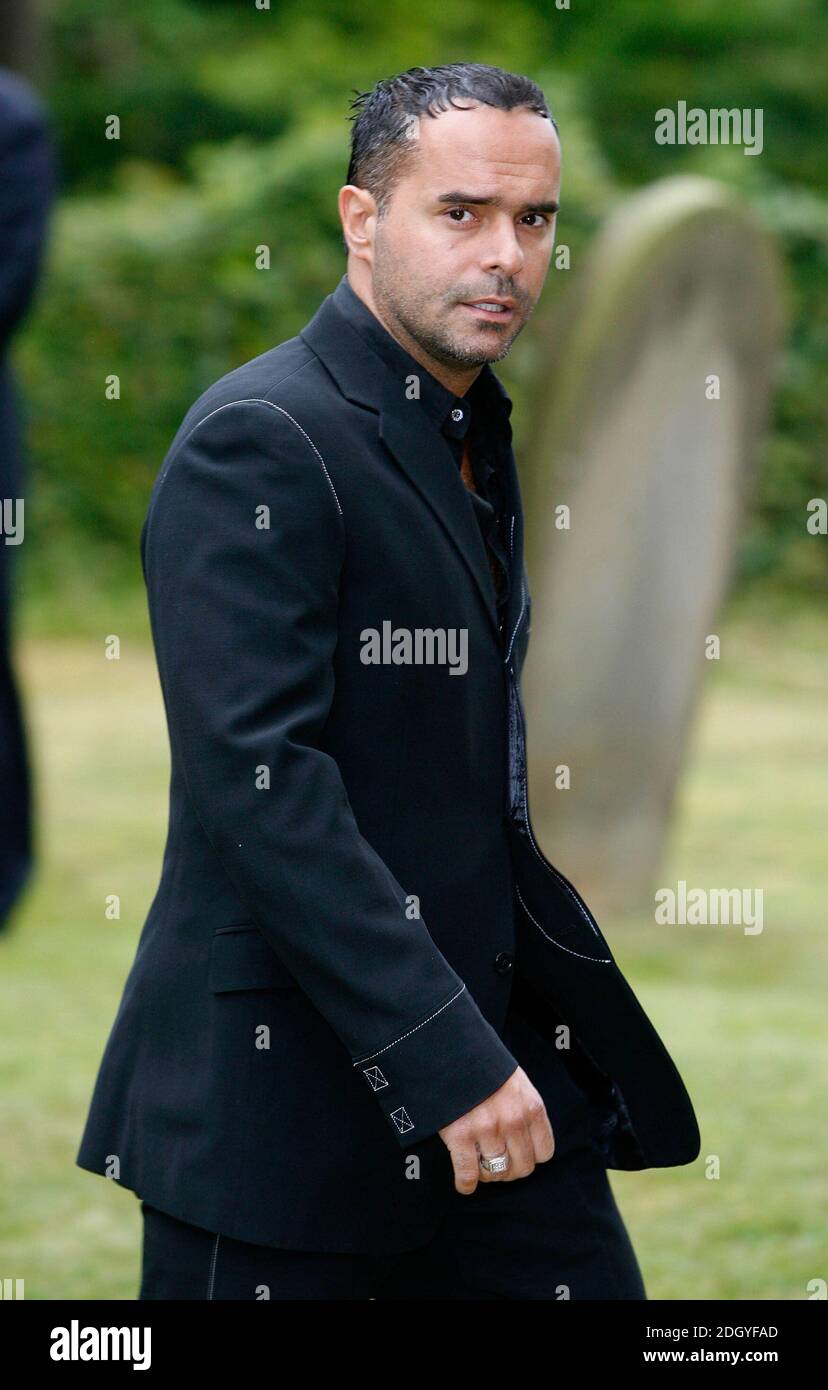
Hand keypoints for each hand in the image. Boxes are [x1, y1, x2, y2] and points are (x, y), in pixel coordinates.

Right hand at [438, 1066, 554, 1194]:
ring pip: (496, 1173)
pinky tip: (463, 1183)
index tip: (518, 1154)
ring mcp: (487, 1129)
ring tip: (479, 1165)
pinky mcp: (461, 1136)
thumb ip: (524, 1109)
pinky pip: (468, 1174)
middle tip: (497, 1163)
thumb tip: (526, 1139)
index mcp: (531, 1106)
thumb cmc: (483, 1067)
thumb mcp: (516, 1082)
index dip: (530, 1156)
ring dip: (487, 1174)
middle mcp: (513, 1121)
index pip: (544, 1152)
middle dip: (510, 1170)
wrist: (451, 1050)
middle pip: (522, 1168)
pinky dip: (465, 1184)